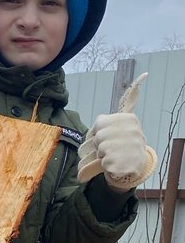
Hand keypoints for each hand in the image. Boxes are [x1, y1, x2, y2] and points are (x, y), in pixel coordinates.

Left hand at [77, 72, 155, 190]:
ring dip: (101, 156)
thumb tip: (143, 76)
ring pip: (100, 150)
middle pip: (98, 137)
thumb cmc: (121, 144)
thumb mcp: (119, 125)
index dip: (98, 132)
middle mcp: (132, 131)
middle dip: (99, 145)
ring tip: (113, 156)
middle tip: (109, 148)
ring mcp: (129, 148)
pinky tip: (115, 165)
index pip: (99, 123)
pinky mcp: (125, 163)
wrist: (134, 166)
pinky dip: (104, 166)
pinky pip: (102, 164)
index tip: (107, 135)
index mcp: (129, 119)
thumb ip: (123, 105)